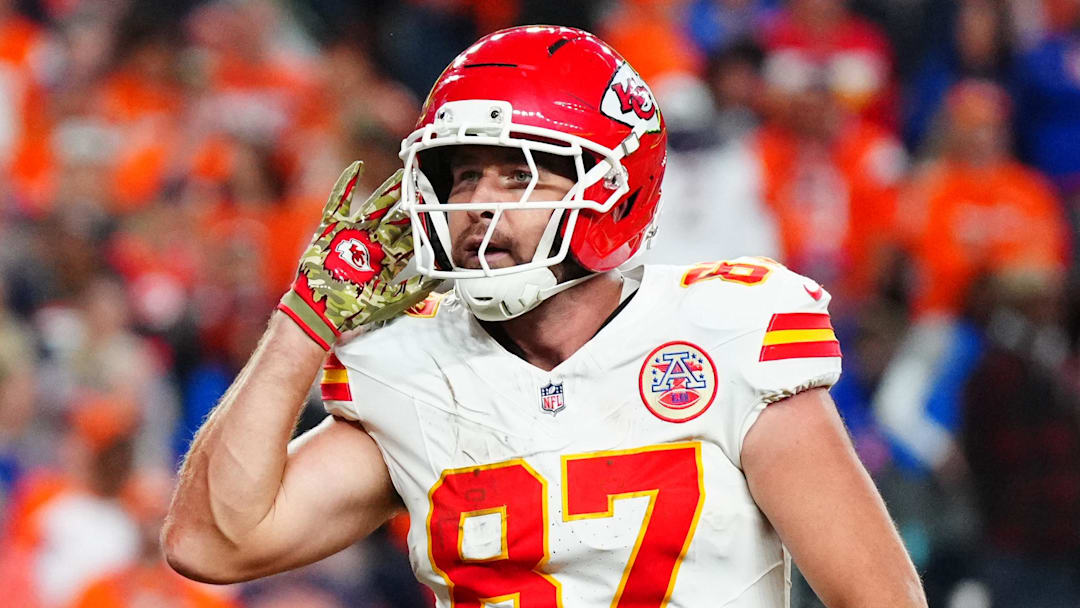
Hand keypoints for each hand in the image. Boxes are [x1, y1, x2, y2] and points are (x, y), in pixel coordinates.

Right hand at [278, 161, 437, 349]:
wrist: (321, 310)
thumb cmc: (354, 308)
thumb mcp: (391, 301)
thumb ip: (416, 289)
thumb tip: (441, 278)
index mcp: (387, 259)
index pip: (410, 238)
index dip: (424, 226)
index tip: (440, 212)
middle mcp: (373, 243)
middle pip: (396, 218)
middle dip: (411, 205)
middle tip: (426, 187)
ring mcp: (353, 234)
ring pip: (374, 206)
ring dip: (387, 192)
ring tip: (402, 176)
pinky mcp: (332, 229)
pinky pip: (339, 202)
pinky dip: (346, 185)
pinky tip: (357, 168)